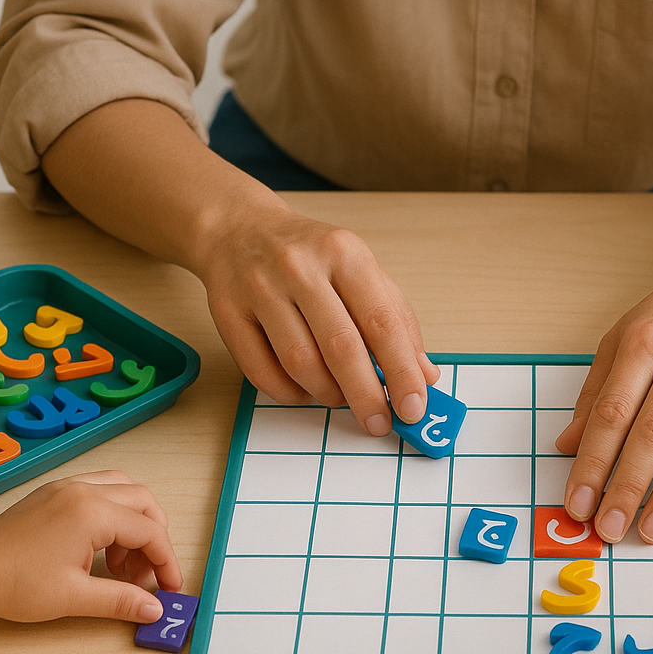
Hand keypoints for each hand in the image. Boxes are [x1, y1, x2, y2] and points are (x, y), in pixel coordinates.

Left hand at [0, 471, 181, 622]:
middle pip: (143, 502)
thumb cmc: (13, 584)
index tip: (169, 588)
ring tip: (122, 562)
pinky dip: (113, 514)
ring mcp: (67, 487)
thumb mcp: (73, 597)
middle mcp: (82, 490)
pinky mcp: (54, 492)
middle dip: (155, 538)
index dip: (166, 561)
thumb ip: (121, 600)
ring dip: (135, 522)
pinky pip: (100, 490)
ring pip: (124, 490)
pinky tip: (100, 547)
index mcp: (90, 513)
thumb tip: (154, 610)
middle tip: (147, 573)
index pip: (149, 531)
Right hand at [200, 201, 438, 435]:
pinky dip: (290, 394)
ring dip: (327, 394)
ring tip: (340, 398)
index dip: (401, 371)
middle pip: (340, 346)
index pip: (381, 321)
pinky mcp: (228, 313)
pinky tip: (305, 390)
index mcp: (344, 253)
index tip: (414, 407)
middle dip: (366, 395)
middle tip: (379, 423)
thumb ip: (397, 320)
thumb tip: (424, 374)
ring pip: (299, 363)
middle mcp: (300, 267)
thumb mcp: (362, 271)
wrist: (240, 230)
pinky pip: (261, 373)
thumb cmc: (312, 258)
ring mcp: (259, 289)